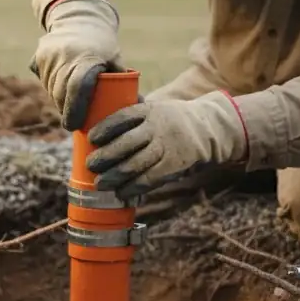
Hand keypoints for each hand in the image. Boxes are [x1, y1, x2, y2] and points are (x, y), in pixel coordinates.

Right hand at [29, 0, 121, 129]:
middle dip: (66, 111)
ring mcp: (49, 55)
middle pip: (61, 93)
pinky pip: (43, 80)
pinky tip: (60, 87)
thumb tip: (138, 106)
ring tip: (69, 105)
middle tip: (73, 122)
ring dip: (58, 101)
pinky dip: (51, 88)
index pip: (78, 88)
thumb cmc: (103, 44)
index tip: (74, 126)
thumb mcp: (115, 59)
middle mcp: (64, 55)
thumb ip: (122, 81)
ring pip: (50, 89)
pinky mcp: (38, 57)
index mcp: (86, 57)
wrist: (79, 18)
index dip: (75, 110)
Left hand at [85, 91, 249, 198]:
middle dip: (104, 156)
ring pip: (135, 164)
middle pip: (125, 143)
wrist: (208, 128)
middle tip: (90, 166)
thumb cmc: (171, 120)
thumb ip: (133, 115)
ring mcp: (167, 147)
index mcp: (150, 111)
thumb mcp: (155, 108)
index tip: (91, 138)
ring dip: (114, 176)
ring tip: (100, 184)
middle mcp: (157, 127)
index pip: (122, 117)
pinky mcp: (174, 165)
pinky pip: (149, 179)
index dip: (104, 128)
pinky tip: (121, 192)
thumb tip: (98, 124)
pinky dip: (133, 187)